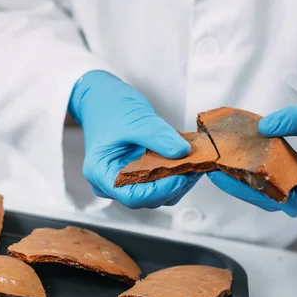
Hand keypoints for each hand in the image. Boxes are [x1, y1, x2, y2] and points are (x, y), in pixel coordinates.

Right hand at [69, 70, 200, 208]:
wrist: (102, 98)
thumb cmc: (108, 107)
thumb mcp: (135, 119)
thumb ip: (158, 137)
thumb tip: (182, 152)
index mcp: (101, 173)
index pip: (133, 196)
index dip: (160, 190)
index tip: (181, 176)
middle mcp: (111, 183)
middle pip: (147, 198)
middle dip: (173, 184)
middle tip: (194, 166)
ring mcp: (125, 180)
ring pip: (156, 193)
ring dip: (178, 180)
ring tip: (194, 161)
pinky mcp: (138, 175)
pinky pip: (158, 181)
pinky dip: (174, 173)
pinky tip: (186, 160)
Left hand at [208, 97, 296, 215]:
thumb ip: (292, 121)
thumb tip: (262, 128)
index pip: (293, 201)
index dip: (264, 196)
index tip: (240, 180)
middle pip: (279, 200)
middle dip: (246, 190)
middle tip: (218, 173)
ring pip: (281, 195)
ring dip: (253, 185)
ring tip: (226, 169)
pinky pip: (287, 184)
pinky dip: (266, 177)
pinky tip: (247, 163)